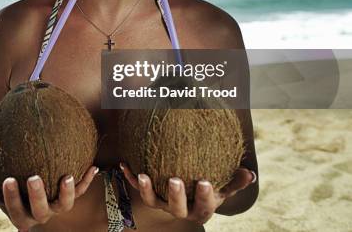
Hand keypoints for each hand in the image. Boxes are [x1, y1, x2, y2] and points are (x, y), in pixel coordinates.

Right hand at [0, 166, 98, 230]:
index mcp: (21, 214)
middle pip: (40, 211)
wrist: (35, 192)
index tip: (8, 180)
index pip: (15, 210)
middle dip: (36, 196)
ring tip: (67, 177)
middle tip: (33, 178)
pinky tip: (93, 167)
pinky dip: (87, 181)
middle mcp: (40, 214)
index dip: (10, 199)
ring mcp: (56, 207)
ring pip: (63, 206)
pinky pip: (81, 191)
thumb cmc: (13, 189)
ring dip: (66, 193)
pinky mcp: (69, 198)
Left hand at [119, 162, 255, 224]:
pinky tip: (124, 165)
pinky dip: (130, 177)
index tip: (204, 181)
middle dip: (175, 195)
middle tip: (174, 179)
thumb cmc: (207, 188)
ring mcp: (163, 204)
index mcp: (200, 209)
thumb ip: (235, 182)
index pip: (204, 206)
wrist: (187, 195)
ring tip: (143, 175)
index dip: (203, 196)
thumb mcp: (223, 187)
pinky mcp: (149, 196)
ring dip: (146, 189)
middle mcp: (180, 210)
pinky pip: (137, 188)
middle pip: (177, 208)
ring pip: (153, 201)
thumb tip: (250, 174)